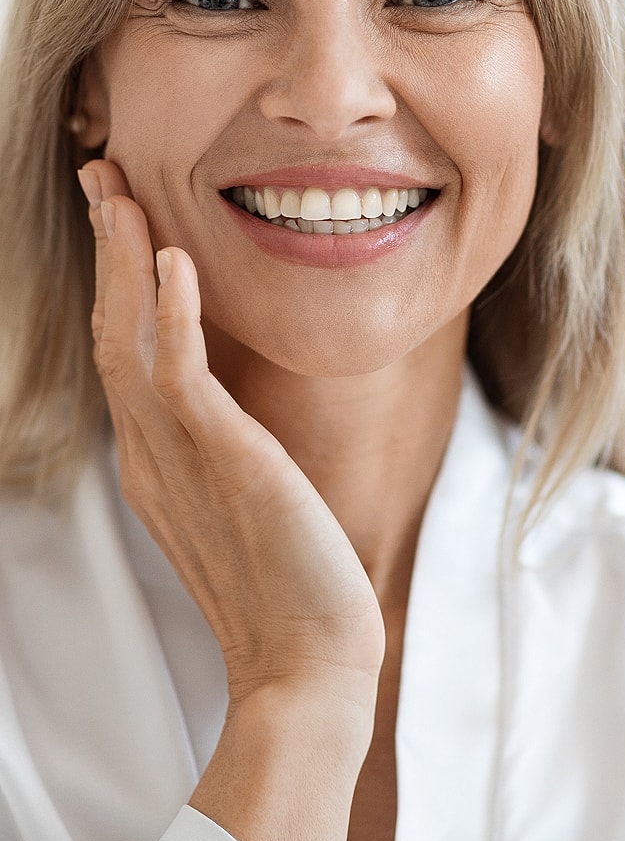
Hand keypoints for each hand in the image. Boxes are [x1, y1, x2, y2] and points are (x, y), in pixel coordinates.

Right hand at [76, 159, 384, 706]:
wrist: (307, 660)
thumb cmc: (288, 585)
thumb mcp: (242, 502)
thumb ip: (221, 452)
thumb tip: (228, 415)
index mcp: (156, 460)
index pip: (123, 350)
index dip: (116, 280)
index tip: (122, 221)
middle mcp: (152, 452)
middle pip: (111, 331)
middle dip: (105, 251)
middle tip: (101, 180)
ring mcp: (178, 456)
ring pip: (131, 338)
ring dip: (124, 262)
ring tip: (119, 195)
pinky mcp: (222, 459)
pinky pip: (180, 374)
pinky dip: (172, 314)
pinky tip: (173, 261)